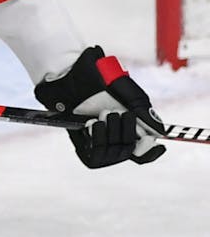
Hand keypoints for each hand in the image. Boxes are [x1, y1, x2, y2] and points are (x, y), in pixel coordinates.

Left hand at [34, 45, 165, 167]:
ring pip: (117, 153)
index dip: (150, 150)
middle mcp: (117, 144)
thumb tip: (160, 133)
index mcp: (132, 132)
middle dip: (127, 130)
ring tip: (102, 113)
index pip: (145, 154)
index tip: (151, 140)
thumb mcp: (131, 97)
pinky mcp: (84, 151)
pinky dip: (97, 137)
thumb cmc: (104, 86)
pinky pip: (96, 155)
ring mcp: (101, 149)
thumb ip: (146, 114)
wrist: (76, 81)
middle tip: (115, 112)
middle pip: (132, 150)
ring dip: (112, 130)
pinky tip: (92, 122)